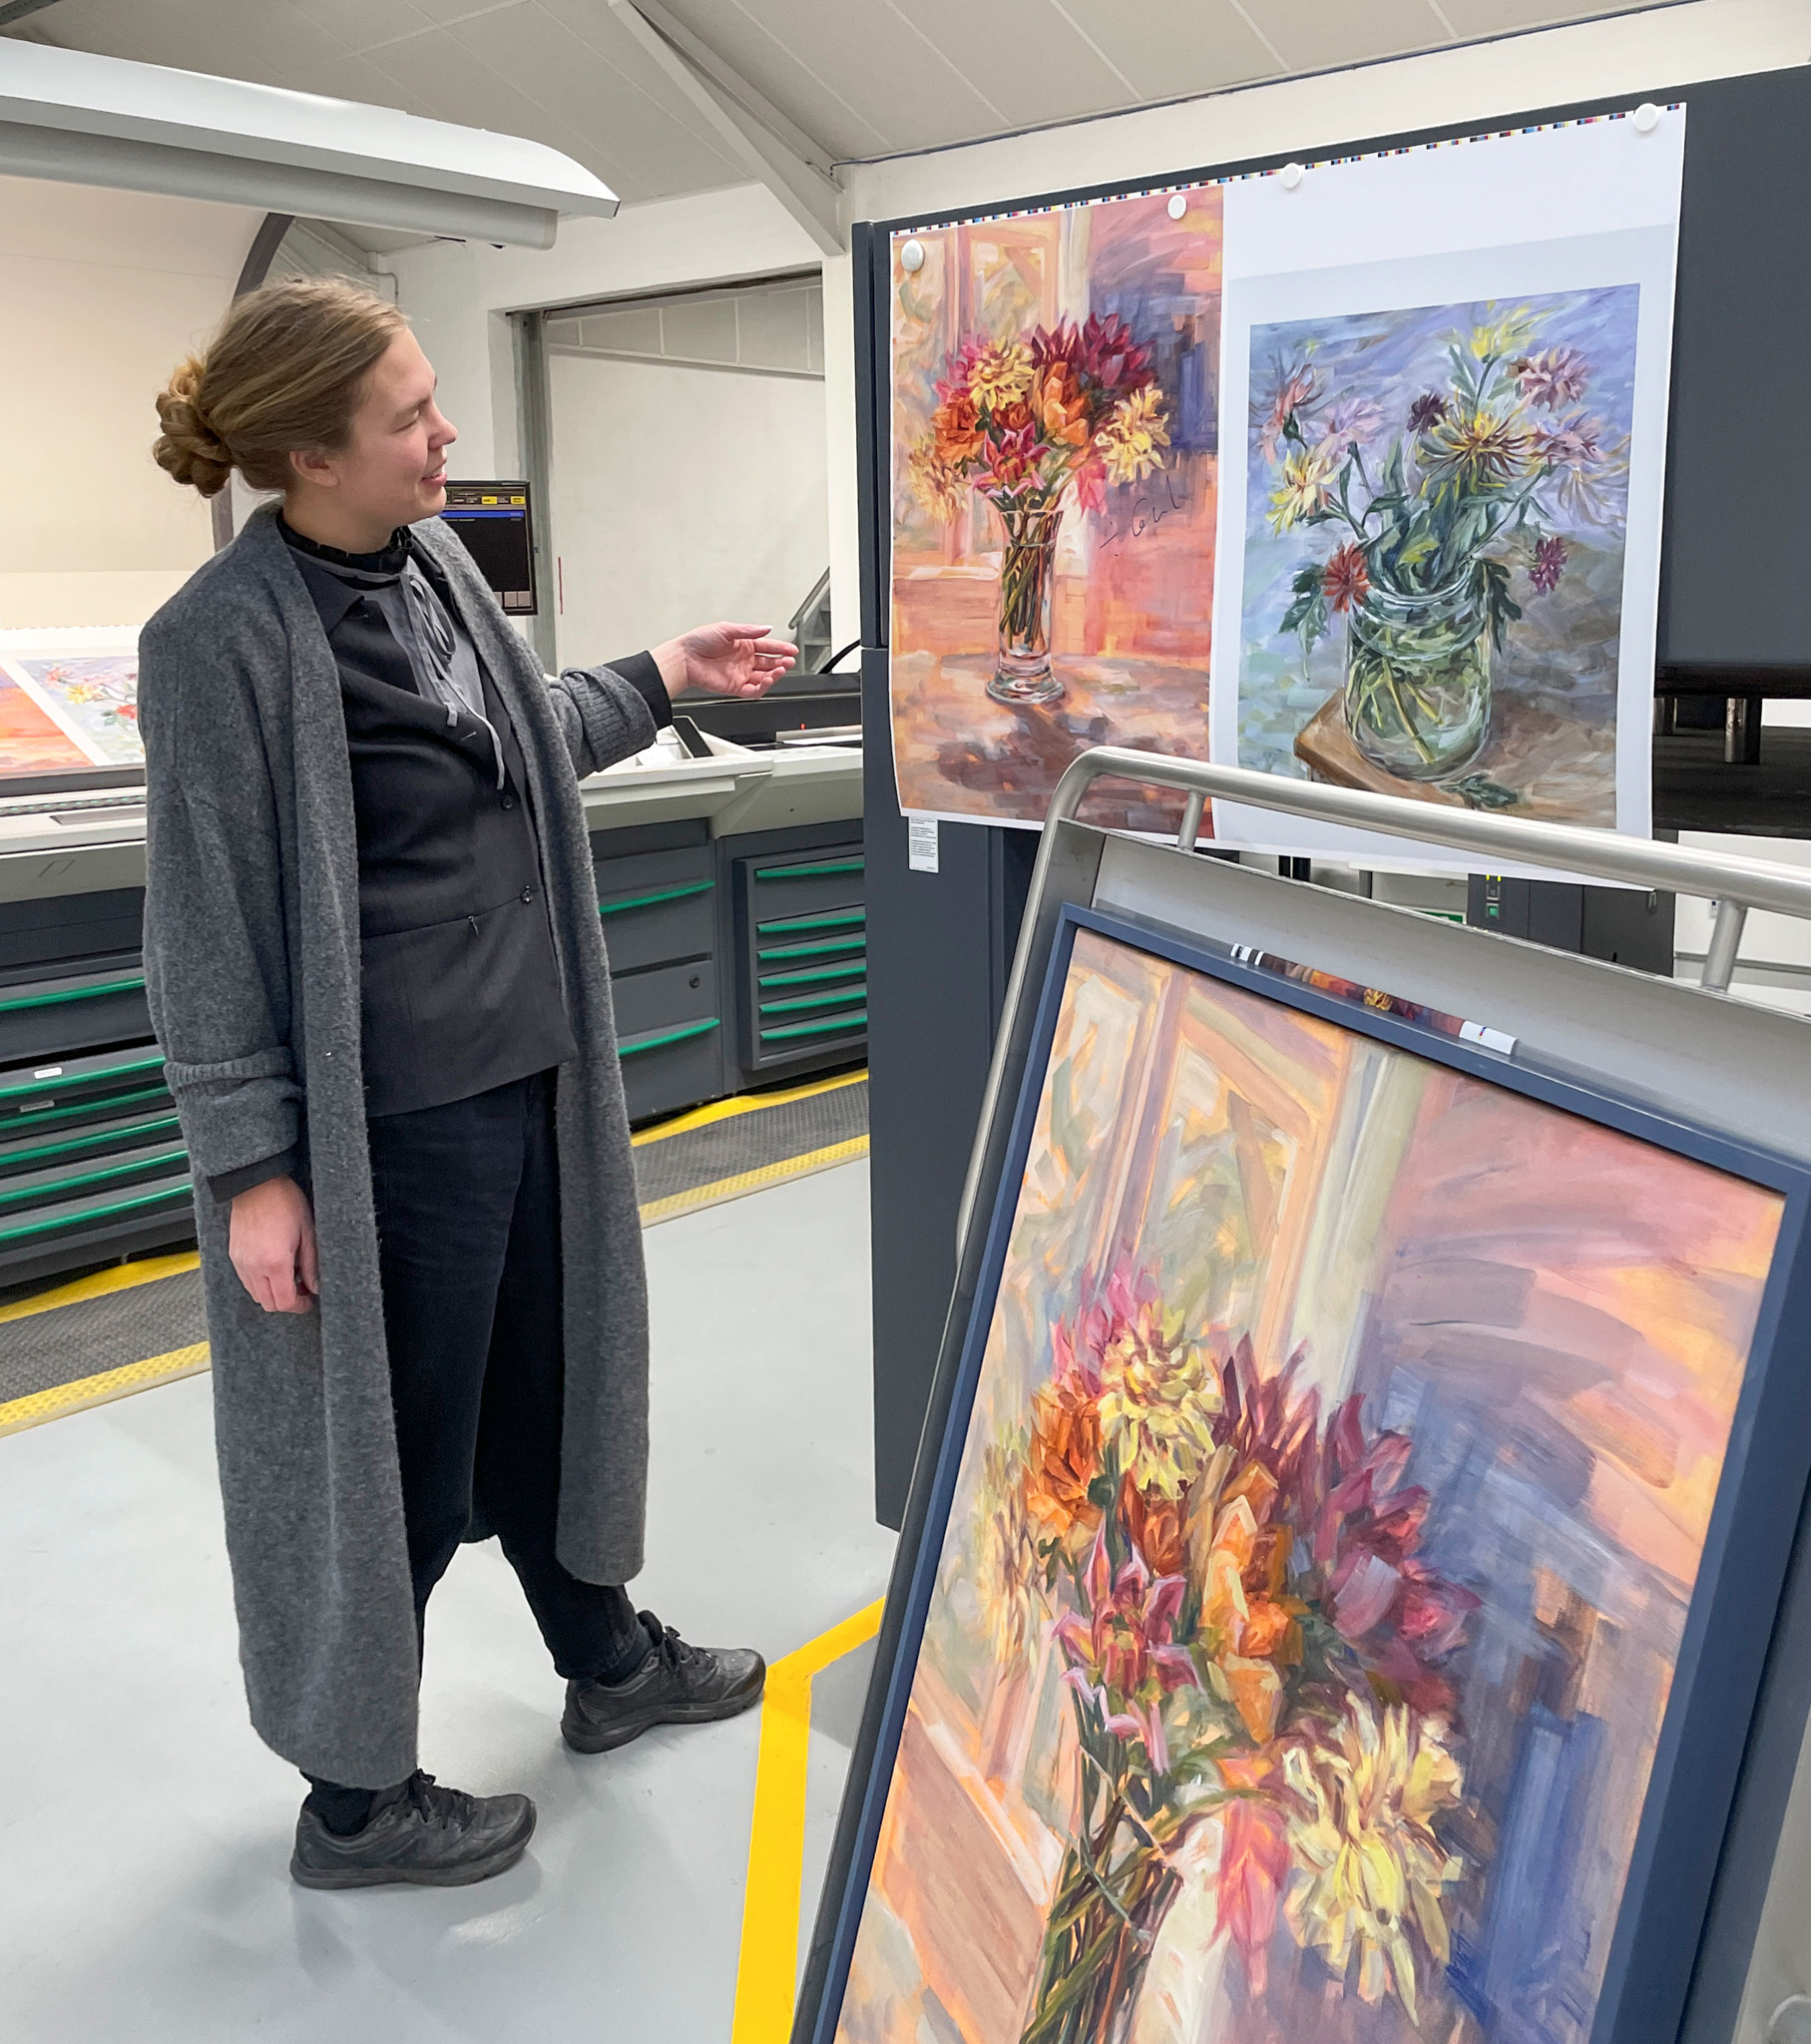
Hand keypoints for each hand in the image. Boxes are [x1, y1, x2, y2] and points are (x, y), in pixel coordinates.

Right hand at [229, 1175, 318, 1313]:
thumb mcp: (307, 1232)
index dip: (300, 1306)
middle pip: (269, 1304)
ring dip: (273, 1293)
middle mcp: (253, 1267)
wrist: (257, 1184)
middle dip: (287, 1302)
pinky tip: (273, 1267)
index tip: (309, 1300)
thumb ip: (311, 1264)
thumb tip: (316, 1286)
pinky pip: (246, 1281)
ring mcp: (240, 1262)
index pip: (284, 1302)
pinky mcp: (234, 1256)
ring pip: (256, 1295)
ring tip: (289, 1276)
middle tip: (302, 1289)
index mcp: (275, 1262)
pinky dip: (260, 1283)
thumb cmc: (284, 1202)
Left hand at [652, 623, 797, 700]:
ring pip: (764, 677)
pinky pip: (753, 690)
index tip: (792, 649)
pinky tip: (768, 680)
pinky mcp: (735, 686)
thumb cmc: (699, 641)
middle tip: (790, 661)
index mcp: (744, 645)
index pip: (768, 646)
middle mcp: (744, 660)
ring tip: (782, 669)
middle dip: (782, 662)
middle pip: (769, 663)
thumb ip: (749, 631)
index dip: (781, 648)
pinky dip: (763, 687)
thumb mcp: (726, 629)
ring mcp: (740, 674)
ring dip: (775, 674)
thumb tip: (767, 628)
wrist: (685, 658)